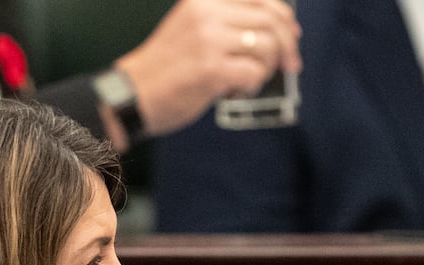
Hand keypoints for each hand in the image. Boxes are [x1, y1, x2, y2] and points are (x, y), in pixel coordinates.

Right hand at [114, 0, 300, 140]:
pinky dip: (252, 85)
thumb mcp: (191, 27)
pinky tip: (235, 91)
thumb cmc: (163, 69)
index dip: (284, 16)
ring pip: (266, 47)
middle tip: (289, 66)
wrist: (132, 96)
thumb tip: (274, 29)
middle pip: (270, 20)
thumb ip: (225, 22)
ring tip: (245, 81)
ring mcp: (210, 41)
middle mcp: (208, 13)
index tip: (292, 36)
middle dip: (287, 46)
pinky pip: (254, 73)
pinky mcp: (212, 69)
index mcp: (204, 0)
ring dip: (265, 69)